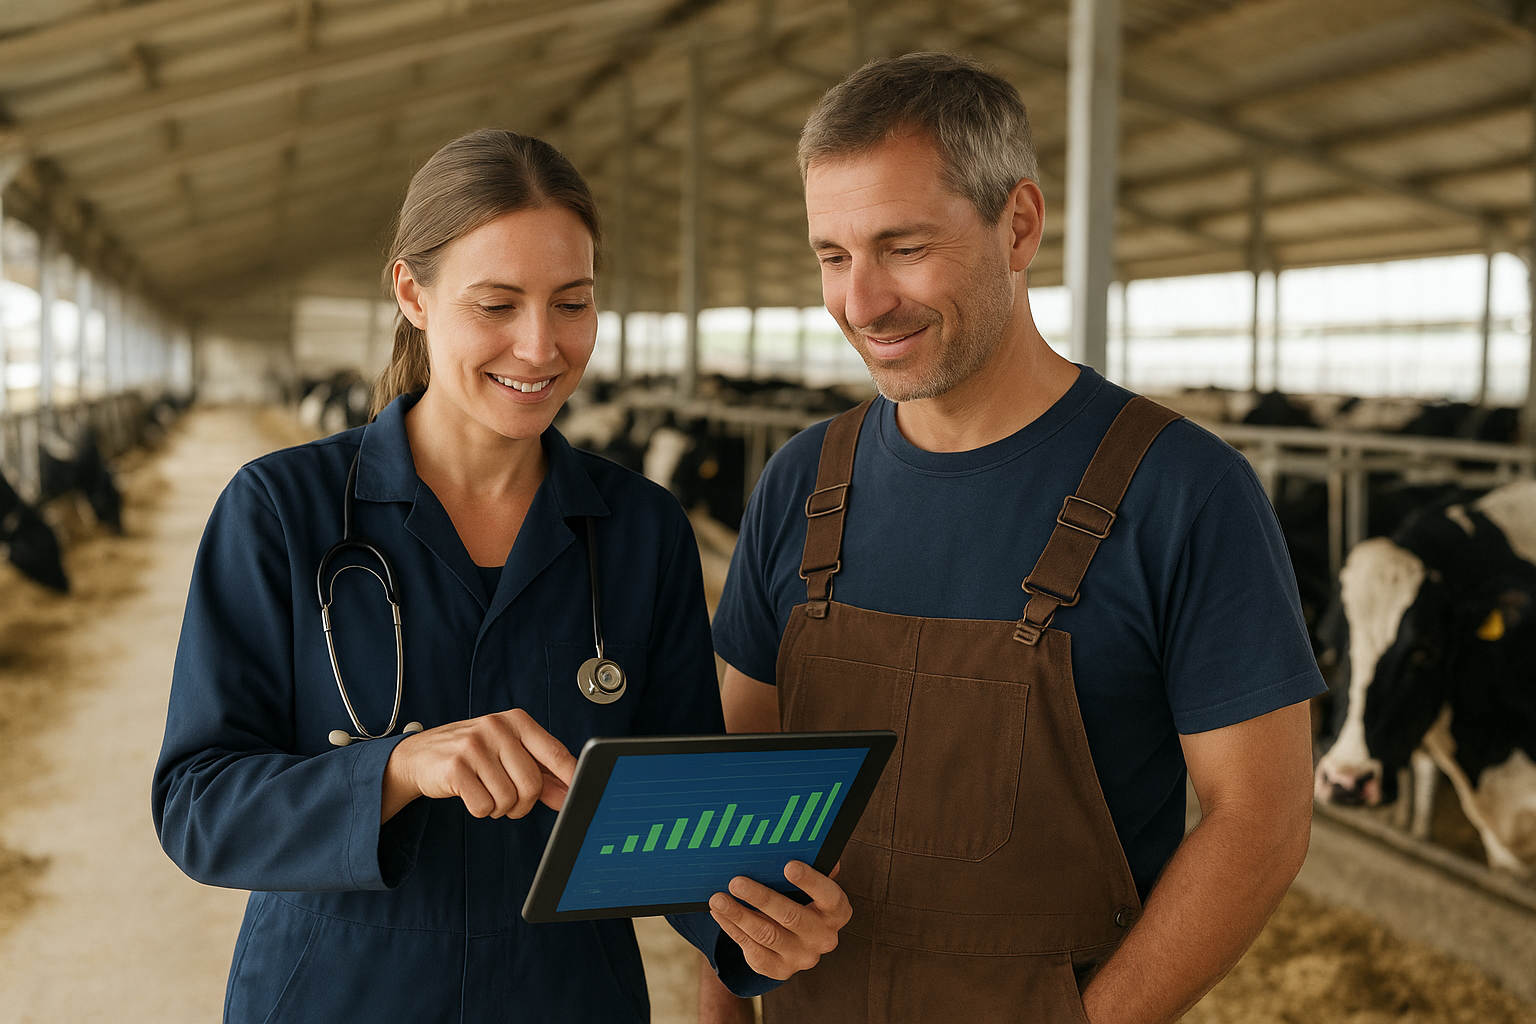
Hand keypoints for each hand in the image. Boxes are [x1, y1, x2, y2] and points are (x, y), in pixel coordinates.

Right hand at [381, 709, 576, 820]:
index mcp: (517, 721)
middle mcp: (497, 728)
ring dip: (500, 808)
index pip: (555, 753)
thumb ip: (540, 773)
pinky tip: (471, 794)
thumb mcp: (508, 754)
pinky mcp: (455, 767)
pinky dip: (481, 810)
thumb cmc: (471, 754)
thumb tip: (569, 794)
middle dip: (524, 803)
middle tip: (510, 801)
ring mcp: (475, 746)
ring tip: (487, 792)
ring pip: (509, 799)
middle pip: (532, 784)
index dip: (571, 777)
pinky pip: (484, 806)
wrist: (419, 755)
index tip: (579, 794)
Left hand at [708, 860, 850, 979]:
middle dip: (761, 898)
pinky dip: (733, 929)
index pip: (829, 896)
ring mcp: (802, 957)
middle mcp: (823, 938)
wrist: (795, 939)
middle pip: (791, 917)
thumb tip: (810, 843)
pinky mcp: (779, 969)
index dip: (810, 881)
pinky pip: (752, 950)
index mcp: (837, 912)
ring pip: (766, 934)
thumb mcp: (812, 884)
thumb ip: (813, 865)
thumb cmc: (802, 899)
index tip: (788, 865)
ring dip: (739, 915)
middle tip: (736, 882)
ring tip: (718, 899)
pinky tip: (720, 914)